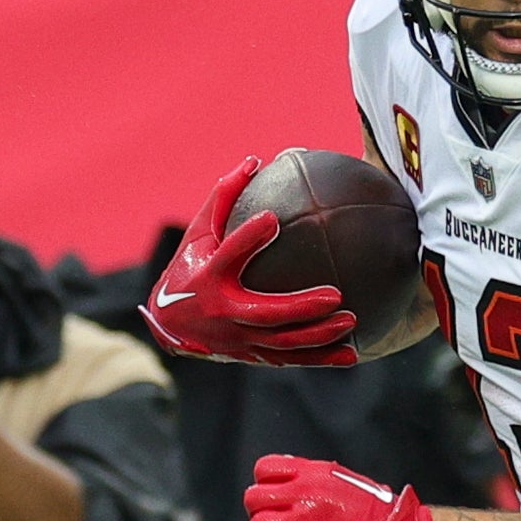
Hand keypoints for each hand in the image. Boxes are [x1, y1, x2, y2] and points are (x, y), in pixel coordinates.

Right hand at [143, 158, 358, 365]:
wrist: (169, 325)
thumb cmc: (190, 267)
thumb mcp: (198, 234)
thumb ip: (224, 198)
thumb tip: (254, 160)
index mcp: (209, 277)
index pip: (228, 255)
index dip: (247, 238)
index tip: (272, 217)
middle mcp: (224, 313)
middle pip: (265, 313)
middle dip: (300, 307)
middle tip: (335, 295)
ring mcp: (238, 340)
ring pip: (282, 344)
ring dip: (318, 336)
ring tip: (351, 321)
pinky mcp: (251, 356)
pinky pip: (290, 359)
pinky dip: (320, 359)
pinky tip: (351, 355)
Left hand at [247, 456, 429, 520]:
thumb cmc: (383, 516)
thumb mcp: (348, 485)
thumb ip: (319, 484)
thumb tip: (297, 487)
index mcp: (315, 474)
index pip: (264, 469)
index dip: (262, 486)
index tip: (273, 501)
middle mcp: (305, 494)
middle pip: (253, 498)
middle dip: (255, 515)